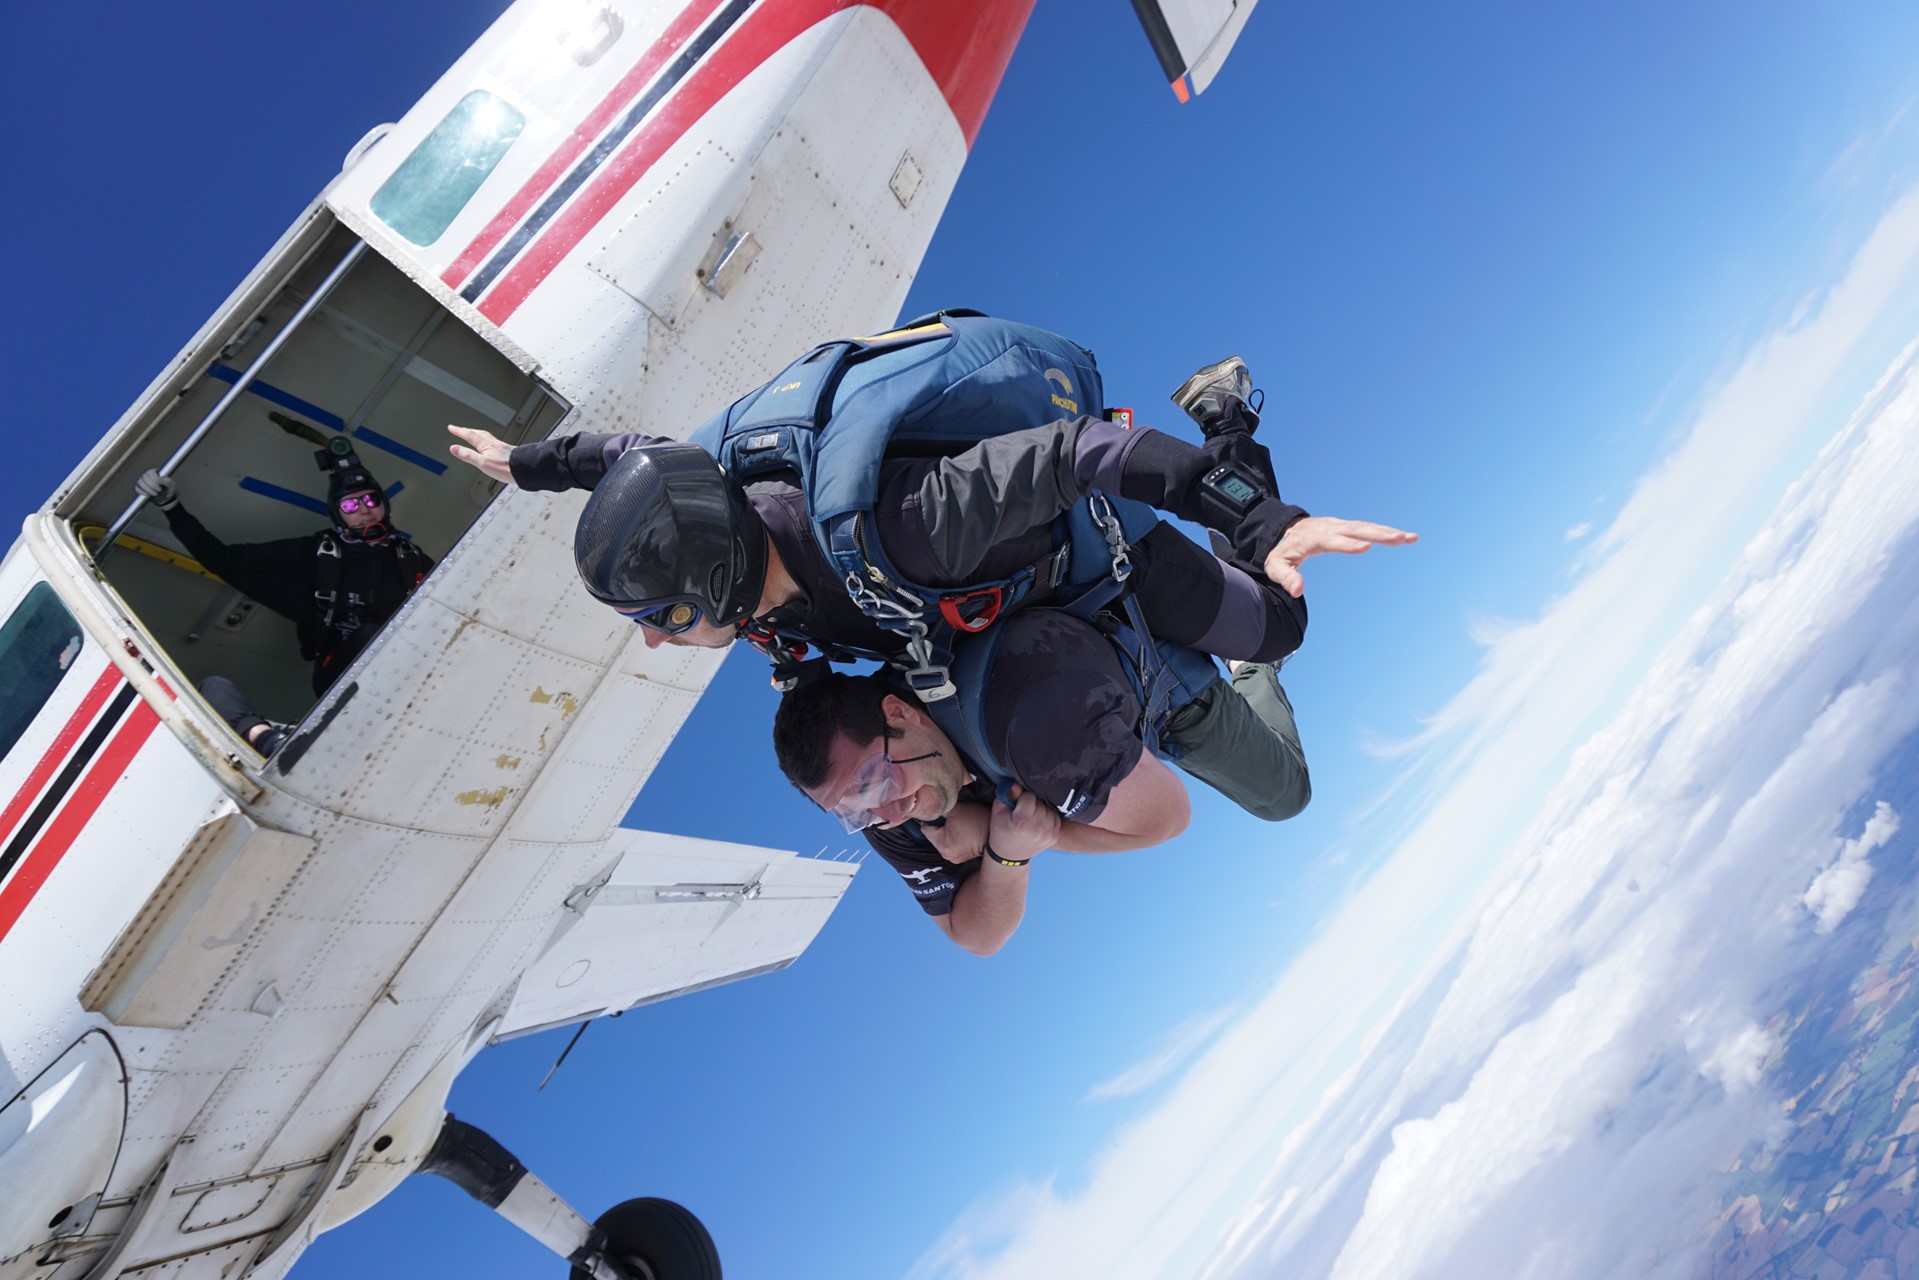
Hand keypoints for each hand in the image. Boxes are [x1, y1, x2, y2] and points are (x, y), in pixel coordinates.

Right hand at [136, 469, 178, 509]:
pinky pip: (137, 488)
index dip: (154, 480)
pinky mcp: (140, 488)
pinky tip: (147, 495)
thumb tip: (158, 479)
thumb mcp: (170, 484)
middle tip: (159, 491)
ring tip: (155, 494)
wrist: (166, 497)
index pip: (150, 473)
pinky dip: (141, 492)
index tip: (160, 488)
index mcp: (154, 472)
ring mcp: (142, 481)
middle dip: (151, 486)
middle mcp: (147, 475)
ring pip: (140, 483)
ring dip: (147, 489)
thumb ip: (165, 481)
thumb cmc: (169, 488)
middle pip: (144, 478)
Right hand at [447, 424, 517, 484]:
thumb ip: (468, 455)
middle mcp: (493, 443)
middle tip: (460, 428)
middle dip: (467, 430)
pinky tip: (491, 446)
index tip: (451, 427)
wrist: (525, 469)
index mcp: (485, 445)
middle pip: (478, 433)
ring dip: (478, 434)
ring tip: (473, 434)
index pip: (469, 435)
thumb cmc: (506, 467)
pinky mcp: (507, 452)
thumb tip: (454, 448)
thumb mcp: (482, 463)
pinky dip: (487, 441)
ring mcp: (501, 447)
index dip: (459, 431)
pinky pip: (493, 442)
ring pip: (486, 437)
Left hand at [921, 801, 988, 864]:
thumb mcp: (956, 809)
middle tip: (953, 820)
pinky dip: (953, 839)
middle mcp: (946, 855)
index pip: (926, 828)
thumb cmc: (977, 819)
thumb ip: (939, 809)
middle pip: (933, 836)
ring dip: (947, 833)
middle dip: (940, 827)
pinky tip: (962, 833)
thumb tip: (929, 809)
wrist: (996, 832)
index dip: (933, 819)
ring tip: (959, 826)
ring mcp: (953, 858)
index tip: (943, 815)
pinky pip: (950, 845)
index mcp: (943, 844)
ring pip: (941, 840)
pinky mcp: (959, 858)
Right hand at [987, 786, 1059, 864]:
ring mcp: (1048, 834)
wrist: (1009, 855)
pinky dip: (1047, 816)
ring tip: (1030, 816)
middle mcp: (1037, 828)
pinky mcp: (1054, 836)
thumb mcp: (997, 812)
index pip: (1029, 796)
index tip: (1017, 804)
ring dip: (1040, 809)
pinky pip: (1054, 816)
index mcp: (1022, 822)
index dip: (1022, 797)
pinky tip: (1037, 821)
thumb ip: (1007, 795)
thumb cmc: (1001, 830)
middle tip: (1023, 811)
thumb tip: (1016, 783)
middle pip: (1040, 802)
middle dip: (1032, 803)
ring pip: (1048, 808)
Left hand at [1263, 515, 1416, 597]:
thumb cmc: (1280, 551)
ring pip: (1366, 526)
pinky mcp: (1345, 526)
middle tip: (1400, 539)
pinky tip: (1403, 537)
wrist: (1281, 529)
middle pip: (1356, 529)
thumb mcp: (1275, 566)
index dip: (1347, 544)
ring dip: (1388, 531)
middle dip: (1378, 534)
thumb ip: (1286, 578)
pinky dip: (1385, 530)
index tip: (1366, 547)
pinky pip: (1367, 527)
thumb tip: (1297, 591)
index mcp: (1313, 538)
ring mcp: (1339, 525)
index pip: (1332, 541)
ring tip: (1411, 537)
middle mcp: (1329, 528)